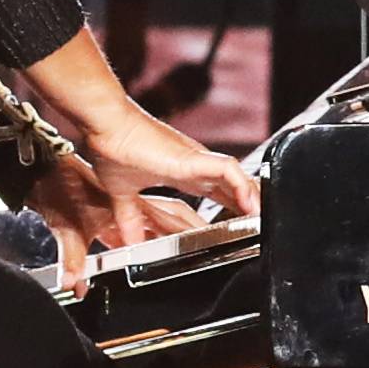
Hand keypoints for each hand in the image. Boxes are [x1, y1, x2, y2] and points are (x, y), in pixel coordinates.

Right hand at [24, 35, 255, 254]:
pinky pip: (230, 170)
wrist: (106, 126)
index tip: (239, 224)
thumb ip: (128, 217)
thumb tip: (127, 241)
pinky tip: (252, 205)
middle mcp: (192, 165)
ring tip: (262, 219)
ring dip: (251, 198)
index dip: (230, 205)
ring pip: (237, 177)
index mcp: (179, 172)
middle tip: (260, 224)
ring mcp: (196, 160)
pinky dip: (243, 187)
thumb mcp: (122, 194)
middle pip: (232, 185)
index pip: (215, 189)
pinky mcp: (194, 158)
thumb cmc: (112, 147)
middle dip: (248, 205)